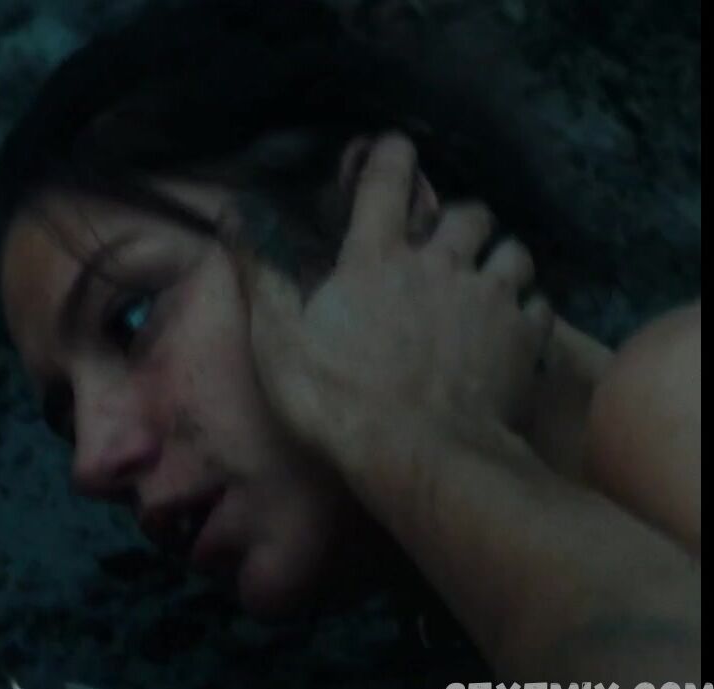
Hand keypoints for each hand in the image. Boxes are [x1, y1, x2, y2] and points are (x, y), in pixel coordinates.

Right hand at [244, 134, 552, 478]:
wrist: (421, 456)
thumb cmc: (337, 400)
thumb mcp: (279, 341)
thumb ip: (262, 274)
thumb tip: (234, 214)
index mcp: (377, 259)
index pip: (386, 183)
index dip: (390, 156)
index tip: (394, 146)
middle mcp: (440, 265)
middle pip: (468, 214)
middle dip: (460, 219)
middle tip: (447, 241)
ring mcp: (489, 300)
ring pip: (514, 252)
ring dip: (500, 258)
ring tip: (488, 278)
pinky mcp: (524, 339)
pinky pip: (540, 305)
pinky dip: (529, 308)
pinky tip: (516, 325)